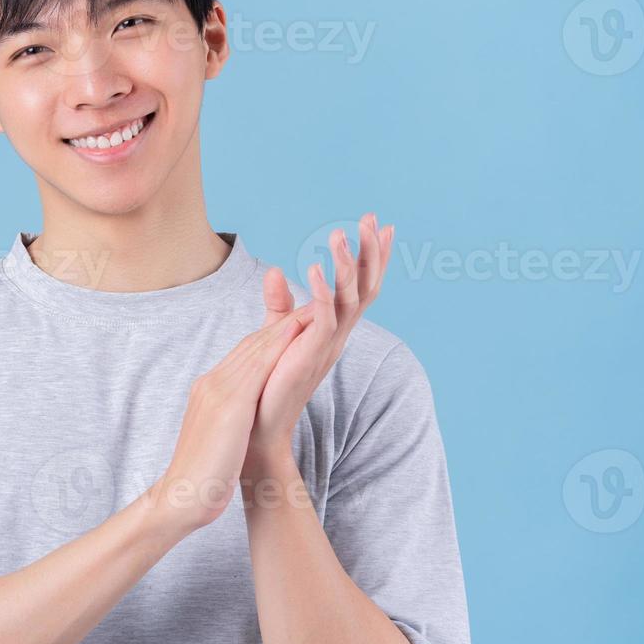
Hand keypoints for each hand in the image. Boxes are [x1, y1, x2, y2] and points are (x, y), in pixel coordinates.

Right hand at [148, 305, 316, 533]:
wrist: (182, 497)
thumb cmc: (203, 476)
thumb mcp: (219, 438)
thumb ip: (228, 418)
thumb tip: (243, 417)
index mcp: (208, 389)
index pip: (244, 354)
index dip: (272, 335)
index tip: (297, 320)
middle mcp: (211, 382)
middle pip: (251, 344)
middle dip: (282, 321)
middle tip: (312, 300)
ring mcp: (218, 391)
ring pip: (257, 348)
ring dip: (286, 325)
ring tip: (313, 306)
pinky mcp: (229, 405)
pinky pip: (258, 367)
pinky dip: (279, 345)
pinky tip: (299, 332)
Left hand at [244, 212, 394, 473]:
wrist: (260, 424)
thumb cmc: (271, 381)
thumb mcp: (277, 334)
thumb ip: (279, 304)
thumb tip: (274, 269)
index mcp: (335, 328)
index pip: (362, 286)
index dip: (373, 257)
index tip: (383, 225)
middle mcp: (339, 334)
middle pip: (366, 286)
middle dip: (372, 251)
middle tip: (375, 218)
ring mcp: (328, 344)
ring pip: (350, 297)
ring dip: (346, 264)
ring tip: (339, 232)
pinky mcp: (312, 353)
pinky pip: (324, 317)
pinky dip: (320, 292)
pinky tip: (312, 268)